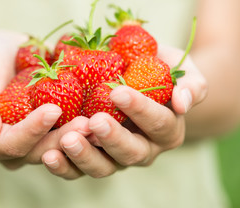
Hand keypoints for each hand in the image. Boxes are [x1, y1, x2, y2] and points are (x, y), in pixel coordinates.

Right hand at [0, 30, 90, 167]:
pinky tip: (104, 117)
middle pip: (39, 151)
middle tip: (88, 123)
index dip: (32, 131)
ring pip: (58, 147)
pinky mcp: (52, 130)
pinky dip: (85, 128)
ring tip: (100, 123)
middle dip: (63, 138)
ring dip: (80, 138)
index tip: (53, 110)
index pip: (10, 144)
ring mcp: (34, 141)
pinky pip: (69, 134)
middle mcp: (11, 149)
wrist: (1, 53)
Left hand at [41, 45, 207, 178]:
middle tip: (95, 120)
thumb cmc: (157, 70)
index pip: (159, 123)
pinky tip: (48, 154)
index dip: (141, 110)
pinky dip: (64, 165)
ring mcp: (116, 157)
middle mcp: (144, 149)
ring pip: (104, 167)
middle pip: (132, 152)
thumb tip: (184, 103)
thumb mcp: (179, 68)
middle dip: (113, 138)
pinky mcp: (92, 158)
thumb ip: (190, 83)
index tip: (119, 92)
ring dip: (85, 156)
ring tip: (67, 140)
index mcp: (167, 129)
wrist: (135, 79)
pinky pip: (78, 170)